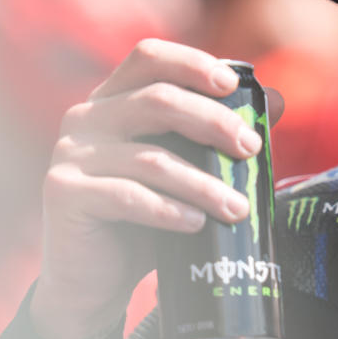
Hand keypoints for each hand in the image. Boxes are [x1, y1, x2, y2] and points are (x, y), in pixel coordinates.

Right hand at [30, 39, 283, 338]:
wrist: (91, 280)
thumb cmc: (142, 220)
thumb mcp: (180, 170)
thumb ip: (211, 138)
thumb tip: (274, 105)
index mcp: (112, 100)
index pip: (148, 57)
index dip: (191, 63)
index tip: (231, 85)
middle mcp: (85, 117)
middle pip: (158, 101)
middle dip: (213, 123)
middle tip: (251, 149)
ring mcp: (69, 153)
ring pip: (151, 158)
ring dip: (203, 184)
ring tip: (238, 208)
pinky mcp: (62, 192)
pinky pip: (127, 196)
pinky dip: (168, 210)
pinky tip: (196, 223)